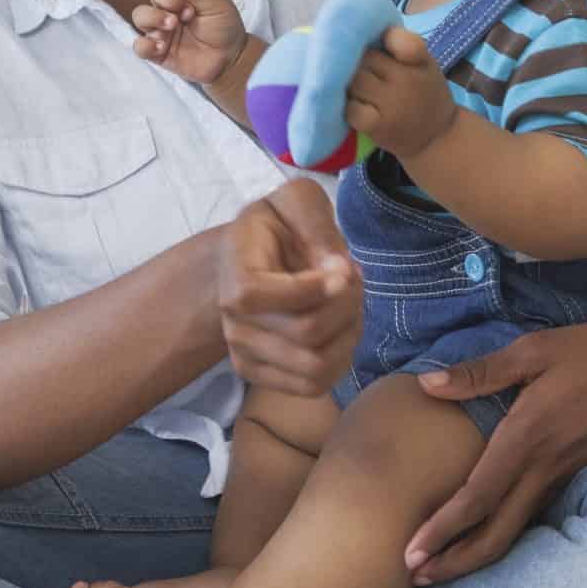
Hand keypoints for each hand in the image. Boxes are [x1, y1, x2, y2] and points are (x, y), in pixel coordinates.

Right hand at [132, 0, 247, 85]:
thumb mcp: (217, 6)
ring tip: (173, 25)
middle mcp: (170, 6)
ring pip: (140, 15)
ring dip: (154, 17)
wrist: (230, 60)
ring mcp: (161, 28)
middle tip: (189, 13)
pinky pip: (139, 46)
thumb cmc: (224, 29)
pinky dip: (146, 45)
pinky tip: (162, 46)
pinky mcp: (157, 50)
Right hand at [217, 180, 361, 395]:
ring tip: (349, 303)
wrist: (251, 258)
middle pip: (306, 333)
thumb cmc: (277, 226)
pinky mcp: (262, 376)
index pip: (261, 297)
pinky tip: (341, 328)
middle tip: (354, 279)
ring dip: (349, 333)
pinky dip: (341, 359)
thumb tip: (337, 270)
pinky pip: (314, 386)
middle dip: (348, 304)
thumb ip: (316, 225)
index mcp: (235, 276)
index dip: (314, 287)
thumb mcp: (298, 201)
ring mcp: (245, 355)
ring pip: (316, 365)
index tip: (343, 266)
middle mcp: (233, 323)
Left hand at [344, 29, 453, 158]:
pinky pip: (351, 108)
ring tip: (356, 88)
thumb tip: (361, 31)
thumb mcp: (425, 65)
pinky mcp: (378, 127)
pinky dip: (348, 106)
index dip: (386, 37)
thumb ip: (401, 46)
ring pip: (354, 81)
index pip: (403, 40)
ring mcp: (392, 104)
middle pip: (365, 58)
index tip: (377, 40)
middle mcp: (407, 80)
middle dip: (358, 62)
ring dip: (349, 84)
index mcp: (420, 61)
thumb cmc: (425, 95)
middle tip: (359, 69)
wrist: (438, 139)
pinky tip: (356, 107)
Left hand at [405, 317, 586, 584]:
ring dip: (475, 555)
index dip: (443, 528)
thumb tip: (428, 384)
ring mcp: (561, 477)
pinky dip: (500, 535)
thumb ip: (481, 372)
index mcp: (527, 437)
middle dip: (455, 561)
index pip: (478, 495)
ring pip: (514, 531)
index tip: (411, 551)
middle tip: (415, 577)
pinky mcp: (571, 477)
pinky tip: (480, 537)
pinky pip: (530, 517)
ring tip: (440, 568)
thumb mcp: (535, 349)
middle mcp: (543, 468)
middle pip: (496, 533)